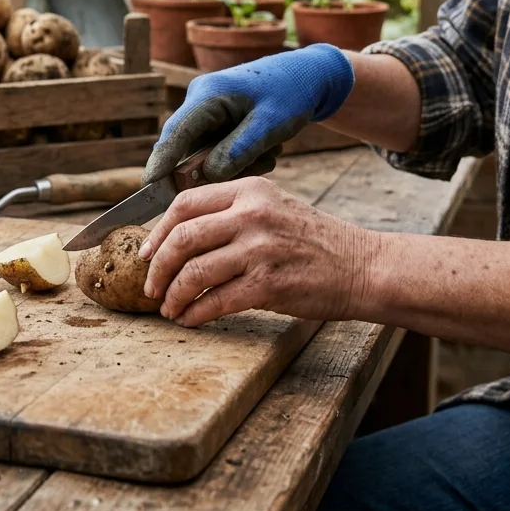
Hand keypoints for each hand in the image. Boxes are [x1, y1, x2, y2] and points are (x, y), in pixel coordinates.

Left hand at [140, 177, 379, 327]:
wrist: (363, 267)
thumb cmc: (315, 242)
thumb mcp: (273, 208)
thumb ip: (231, 214)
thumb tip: (177, 238)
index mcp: (249, 191)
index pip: (184, 203)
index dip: (158, 231)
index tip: (146, 253)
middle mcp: (253, 214)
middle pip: (182, 237)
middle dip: (157, 267)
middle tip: (150, 286)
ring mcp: (261, 249)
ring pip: (194, 272)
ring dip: (173, 295)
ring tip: (169, 308)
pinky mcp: (269, 284)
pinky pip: (216, 301)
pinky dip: (195, 313)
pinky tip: (190, 319)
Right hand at [143, 44, 354, 185]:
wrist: (308, 76)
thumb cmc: (291, 93)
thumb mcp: (269, 124)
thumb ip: (238, 151)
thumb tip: (208, 176)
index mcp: (208, 94)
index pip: (175, 132)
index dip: (161, 161)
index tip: (149, 186)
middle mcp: (200, 102)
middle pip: (186, 148)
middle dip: (212, 167)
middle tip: (251, 165)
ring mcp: (207, 114)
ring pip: (205, 155)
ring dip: (235, 163)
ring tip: (267, 151)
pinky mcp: (217, 125)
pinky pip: (217, 153)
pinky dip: (240, 159)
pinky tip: (265, 149)